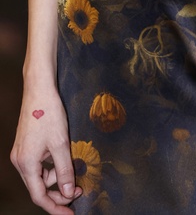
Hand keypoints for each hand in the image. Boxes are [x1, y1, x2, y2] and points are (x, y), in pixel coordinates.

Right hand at [10, 84, 81, 213]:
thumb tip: (70, 193)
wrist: (39, 89)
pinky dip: (52, 165)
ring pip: (40, 176)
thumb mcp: (61, 143)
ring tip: (73, 167)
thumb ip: (65, 170)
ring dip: (56, 177)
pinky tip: (63, 156)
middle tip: (79, 191)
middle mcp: (20, 161)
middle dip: (59, 192)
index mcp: (26, 164)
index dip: (56, 207)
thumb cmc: (49, 113)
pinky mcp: (26, 146)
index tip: (71, 213)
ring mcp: (21, 153)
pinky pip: (39, 164)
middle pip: (39, 188)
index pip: (39, 196)